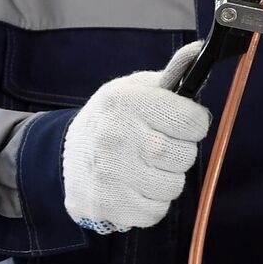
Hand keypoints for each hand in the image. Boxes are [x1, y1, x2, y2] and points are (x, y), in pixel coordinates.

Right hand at [61, 40, 209, 233]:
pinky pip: (154, 212)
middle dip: (183, 153)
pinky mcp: (105, 204)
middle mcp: (115, 135)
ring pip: (171, 187)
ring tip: (150, 167)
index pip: (192, 120)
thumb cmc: (115, 119)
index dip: (195, 124)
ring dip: (169, 180)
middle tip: (165, 147)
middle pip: (182, 156)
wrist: (64, 155)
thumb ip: (172, 74)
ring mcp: (108, 173)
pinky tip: (137, 187)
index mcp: (126, 101)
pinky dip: (153, 203)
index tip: (184, 124)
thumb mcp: (136, 89)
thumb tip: (198, 51)